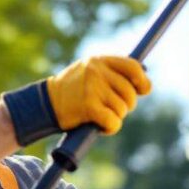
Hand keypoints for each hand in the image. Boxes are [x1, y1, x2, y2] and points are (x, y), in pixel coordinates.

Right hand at [0, 56, 151, 145]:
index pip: (133, 67)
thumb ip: (112, 73)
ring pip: (122, 109)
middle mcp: (96, 71)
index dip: (142, 81)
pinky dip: (111, 128)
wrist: (44, 104)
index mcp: (99, 60)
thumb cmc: (72, 91)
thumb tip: (145, 82)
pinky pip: (113, 122)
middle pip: (130, 92)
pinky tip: (102, 127)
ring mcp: (92, 88)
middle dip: (126, 105)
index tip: (143, 90)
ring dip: (116, 117)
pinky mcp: (88, 107)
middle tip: (113, 109)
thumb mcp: (90, 72)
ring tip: (102, 116)